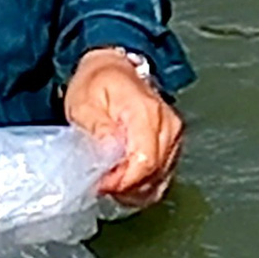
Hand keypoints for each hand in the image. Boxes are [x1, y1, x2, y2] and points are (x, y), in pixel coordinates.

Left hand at [63, 48, 182, 205]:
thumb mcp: (84, 102)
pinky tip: (124, 180)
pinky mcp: (173, 144)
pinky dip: (143, 185)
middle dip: (125, 186)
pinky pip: (162, 176)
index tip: (100, 183)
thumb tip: (109, 154)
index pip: (144, 162)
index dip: (122, 181)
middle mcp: (168, 124)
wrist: (113, 70)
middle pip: (154, 173)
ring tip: (110, 180)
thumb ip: (98, 128)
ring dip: (133, 188)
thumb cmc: (98, 84)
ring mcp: (174, 135)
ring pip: (159, 179)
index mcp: (146, 112)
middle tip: (100, 183)